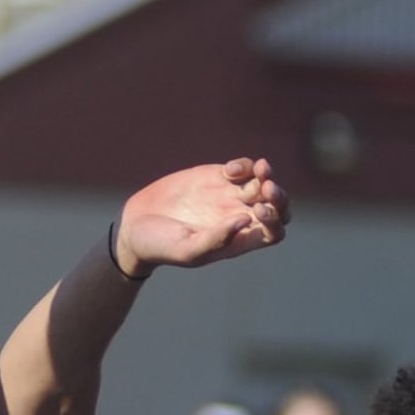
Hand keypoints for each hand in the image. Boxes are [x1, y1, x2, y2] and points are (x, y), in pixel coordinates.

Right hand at [116, 158, 288, 276]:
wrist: (136, 224)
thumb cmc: (161, 246)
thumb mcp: (187, 249)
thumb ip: (217, 238)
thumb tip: (247, 220)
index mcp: (239, 241)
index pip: (274, 232)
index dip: (275, 220)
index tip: (259, 211)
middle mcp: (240, 218)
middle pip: (277, 206)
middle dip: (278, 195)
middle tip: (266, 187)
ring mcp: (230, 196)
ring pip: (264, 183)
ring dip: (267, 175)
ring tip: (260, 168)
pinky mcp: (217, 177)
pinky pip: (244, 168)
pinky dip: (244, 165)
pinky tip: (229, 170)